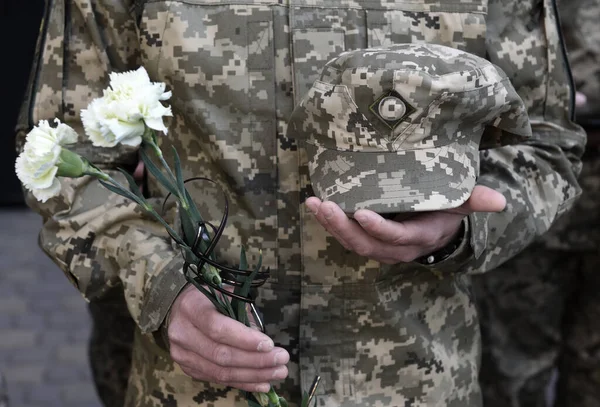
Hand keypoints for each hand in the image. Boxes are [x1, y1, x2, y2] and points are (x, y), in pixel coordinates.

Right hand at [168, 285, 289, 392]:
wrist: (178, 308)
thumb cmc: (208, 298)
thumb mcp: (225, 294)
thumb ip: (243, 314)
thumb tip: (264, 343)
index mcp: (192, 307)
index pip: (218, 328)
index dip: (245, 339)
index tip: (269, 344)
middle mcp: (182, 332)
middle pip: (221, 354)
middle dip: (256, 360)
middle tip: (281, 360)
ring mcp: (182, 353)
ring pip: (220, 372)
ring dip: (253, 375)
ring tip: (277, 373)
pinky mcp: (187, 368)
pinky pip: (218, 379)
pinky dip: (242, 382)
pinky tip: (262, 383)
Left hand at [305, 185, 505, 264]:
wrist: (436, 228)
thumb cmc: (447, 211)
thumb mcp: (461, 206)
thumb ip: (476, 201)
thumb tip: (500, 201)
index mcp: (418, 238)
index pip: (396, 237)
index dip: (378, 228)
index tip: (360, 212)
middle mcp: (395, 248)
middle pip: (365, 244)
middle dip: (342, 227)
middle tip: (324, 206)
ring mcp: (379, 246)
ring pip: (351, 242)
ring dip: (330, 225)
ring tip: (313, 204)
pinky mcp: (366, 239)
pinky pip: (345, 235)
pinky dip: (328, 222)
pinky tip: (313, 204)